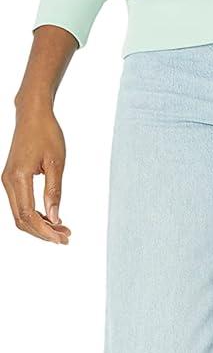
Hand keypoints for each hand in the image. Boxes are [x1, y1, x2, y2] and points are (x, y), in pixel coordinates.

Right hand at [2, 99, 70, 242]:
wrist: (32, 114)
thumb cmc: (46, 133)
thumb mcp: (56, 163)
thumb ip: (54, 192)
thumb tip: (54, 218)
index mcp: (18, 177)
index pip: (28, 214)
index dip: (44, 231)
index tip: (61, 238)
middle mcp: (8, 181)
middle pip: (21, 219)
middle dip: (43, 232)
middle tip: (65, 238)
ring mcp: (8, 180)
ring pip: (20, 214)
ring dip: (39, 225)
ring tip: (62, 230)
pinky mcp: (12, 179)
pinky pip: (20, 204)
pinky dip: (35, 215)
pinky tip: (51, 218)